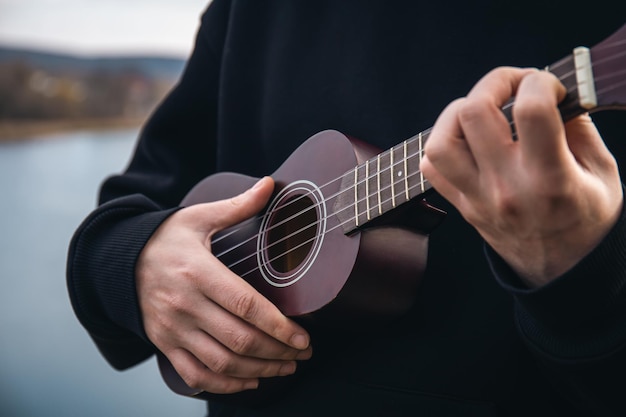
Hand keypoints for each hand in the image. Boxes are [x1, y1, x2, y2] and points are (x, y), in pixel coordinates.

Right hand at [136, 176, 311, 393]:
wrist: (119, 261)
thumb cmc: (166, 238)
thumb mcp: (199, 217)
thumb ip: (237, 206)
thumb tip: (270, 184)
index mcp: (198, 272)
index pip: (245, 306)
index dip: (278, 326)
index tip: (304, 336)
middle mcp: (184, 305)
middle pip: (239, 339)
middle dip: (278, 351)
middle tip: (303, 353)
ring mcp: (173, 329)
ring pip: (222, 363)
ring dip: (260, 370)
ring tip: (286, 366)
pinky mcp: (165, 344)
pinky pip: (197, 375)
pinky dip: (226, 385)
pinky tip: (251, 379)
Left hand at [421, 67, 622, 286]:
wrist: (562, 272)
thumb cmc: (588, 220)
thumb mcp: (603, 174)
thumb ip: (579, 128)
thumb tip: (555, 92)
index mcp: (550, 179)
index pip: (530, 112)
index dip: (539, 82)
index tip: (551, 87)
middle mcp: (506, 187)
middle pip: (472, 114)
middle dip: (494, 82)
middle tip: (515, 85)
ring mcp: (478, 198)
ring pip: (440, 141)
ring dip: (458, 113)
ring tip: (485, 110)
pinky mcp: (462, 206)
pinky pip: (432, 168)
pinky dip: (443, 143)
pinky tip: (469, 139)